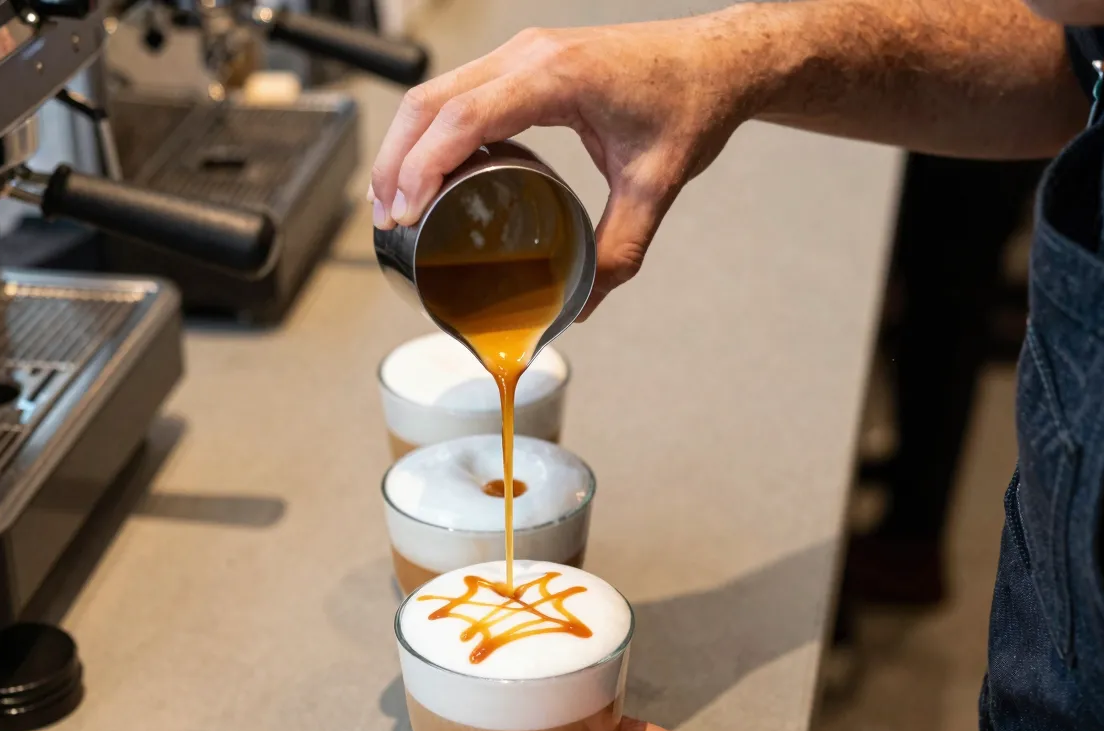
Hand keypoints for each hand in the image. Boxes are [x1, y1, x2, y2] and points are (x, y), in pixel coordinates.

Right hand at [368, 13, 766, 312]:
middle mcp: (530, 55)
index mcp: (556, 77)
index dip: (420, 166)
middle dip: (395, 160)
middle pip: (429, 101)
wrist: (717, 60)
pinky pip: (460, 92)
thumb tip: (582, 303)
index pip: (462, 118)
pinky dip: (433, 131)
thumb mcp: (656, 186)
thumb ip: (619, 250)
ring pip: (436, 92)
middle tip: (386, 218)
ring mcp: (523, 53)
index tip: (402, 214)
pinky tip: (430, 172)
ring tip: (394, 201)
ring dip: (406, 143)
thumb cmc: (691, 102)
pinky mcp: (525, 62)